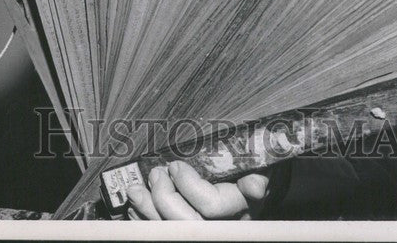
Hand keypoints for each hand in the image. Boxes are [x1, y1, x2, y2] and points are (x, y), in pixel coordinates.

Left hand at [127, 161, 268, 219]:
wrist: (252, 184)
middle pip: (187, 223)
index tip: (175, 165)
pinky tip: (136, 206)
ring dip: (148, 210)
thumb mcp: (260, 168)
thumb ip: (257, 175)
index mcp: (239, 208)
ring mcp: (204, 230)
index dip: (188, 186)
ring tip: (136, 190)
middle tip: (156, 174)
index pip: (210, 205)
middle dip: (164, 198)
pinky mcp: (187, 229)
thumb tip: (255, 187)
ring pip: (172, 230)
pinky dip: (146, 219)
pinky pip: (164, 231)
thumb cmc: (253, 170)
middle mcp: (222, 225)